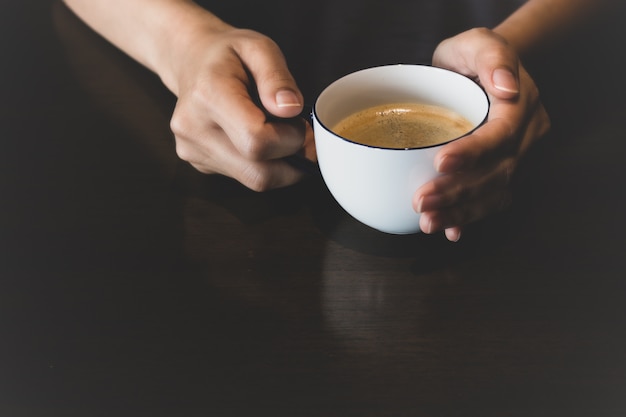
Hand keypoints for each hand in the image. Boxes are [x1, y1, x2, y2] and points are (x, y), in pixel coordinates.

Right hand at [168, 24, 312, 190]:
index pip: (257, 141)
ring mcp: (193, 150)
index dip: (291, 139)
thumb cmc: (228, 54)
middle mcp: (193, 128)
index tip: (300, 122)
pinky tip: (258, 139)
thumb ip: (277, 77)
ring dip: (280, 165)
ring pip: (254, 180)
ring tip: (279, 133)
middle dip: (291, 160)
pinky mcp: (199, 164)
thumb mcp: (259, 47)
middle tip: (300, 135)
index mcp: (208, 95)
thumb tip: (291, 109)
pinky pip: (244, 178)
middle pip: (258, 172)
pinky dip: (262, 165)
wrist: (191, 61)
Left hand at [413, 28, 549, 240]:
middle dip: (458, 192)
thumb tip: (506, 86)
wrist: (481, 72)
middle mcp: (525, 137)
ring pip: (493, 194)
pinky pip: (489, 201)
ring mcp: (516, 158)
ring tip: (428, 222)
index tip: (440, 163)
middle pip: (496, 173)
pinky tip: (449, 231)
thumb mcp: (478, 43)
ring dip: (460, 212)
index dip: (474, 152)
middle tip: (421, 202)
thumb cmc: (474, 57)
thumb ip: (491, 57)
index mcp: (521, 106)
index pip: (501, 134)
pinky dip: (468, 218)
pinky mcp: (501, 172)